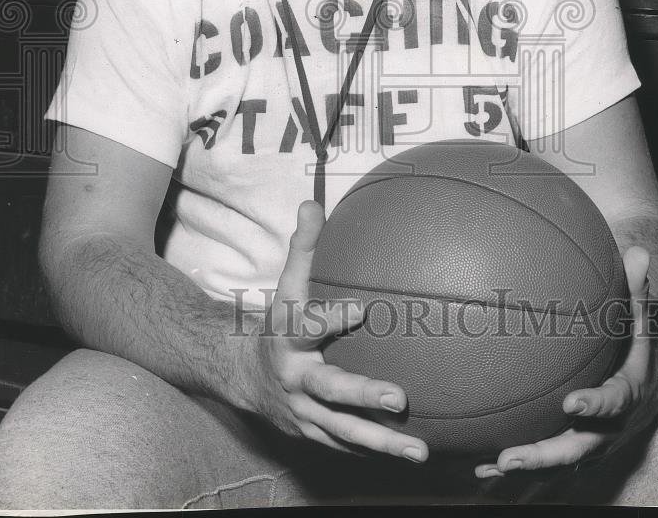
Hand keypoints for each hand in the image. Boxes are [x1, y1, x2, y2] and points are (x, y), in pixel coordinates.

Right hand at [248, 200, 428, 462]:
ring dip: (380, 442)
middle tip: (401, 398)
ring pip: (341, 429)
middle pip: (329, 389)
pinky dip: (373, 451)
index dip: (332, 317)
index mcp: (288, 335)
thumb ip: (302, 246)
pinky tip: (409, 454)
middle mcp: (294, 376)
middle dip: (363, 395)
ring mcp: (302, 410)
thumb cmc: (276, 319)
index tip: (361, 308)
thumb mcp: (285, 283)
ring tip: (419, 451)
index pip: (308, 325)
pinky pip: (343, 444)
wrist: (238, 372)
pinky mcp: (310, 432)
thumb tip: (312, 203)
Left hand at [476, 246, 657, 478]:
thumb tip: (636, 251)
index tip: (571, 404)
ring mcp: (588, 444)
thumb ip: (634, 292)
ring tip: (488, 466)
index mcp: (626, 396)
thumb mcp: (640, 322)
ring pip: (556, 464)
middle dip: (543, 456)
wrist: (650, 391)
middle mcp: (607, 430)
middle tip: (510, 457)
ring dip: (524, 468)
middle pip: (576, 450)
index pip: (613, 403)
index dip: (594, 405)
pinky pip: (543, 462)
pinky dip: (513, 466)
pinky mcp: (571, 448)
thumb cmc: (636, 348)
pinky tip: (478, 466)